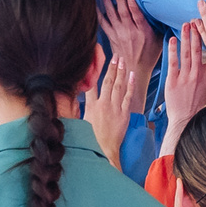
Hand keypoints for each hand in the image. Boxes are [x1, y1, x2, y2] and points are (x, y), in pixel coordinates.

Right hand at [81, 40, 138, 166]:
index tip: (96, 59)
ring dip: (120, 72)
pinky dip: (130, 85)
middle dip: (111, 67)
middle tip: (115, 56)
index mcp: (90, 106)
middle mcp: (103, 104)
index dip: (93, 70)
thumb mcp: (80, 121)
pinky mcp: (124, 114)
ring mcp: (115, 108)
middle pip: (107, 81)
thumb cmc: (90, 139)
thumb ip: (78, 108)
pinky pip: (128, 96)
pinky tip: (131, 75)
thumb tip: (74, 97)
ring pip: (118, 86)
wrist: (104, 150)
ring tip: (122, 60)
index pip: (91, 83)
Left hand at [96, 0, 157, 82]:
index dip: (134, 9)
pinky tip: (94, 3)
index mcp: (143, 33)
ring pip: (111, 15)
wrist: (134, 69)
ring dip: (106, 1)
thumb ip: (158, 25)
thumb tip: (164, 9)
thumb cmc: (149, 53)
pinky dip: (98, 13)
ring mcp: (118, 34)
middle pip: (123, 13)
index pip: (138, 19)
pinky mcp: (111, 36)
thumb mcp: (159, 39)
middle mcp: (129, 33)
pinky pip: (103, 23)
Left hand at [158, 29, 205, 156]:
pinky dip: (172, 50)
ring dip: (186, 38)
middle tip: (197, 19)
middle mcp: (198, 75)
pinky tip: (172, 39)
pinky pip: (173, 62)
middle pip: (199, 50)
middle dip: (198, 33)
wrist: (186, 121)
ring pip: (187, 53)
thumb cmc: (197, 106)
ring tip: (186, 25)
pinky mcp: (173, 81)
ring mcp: (185, 78)